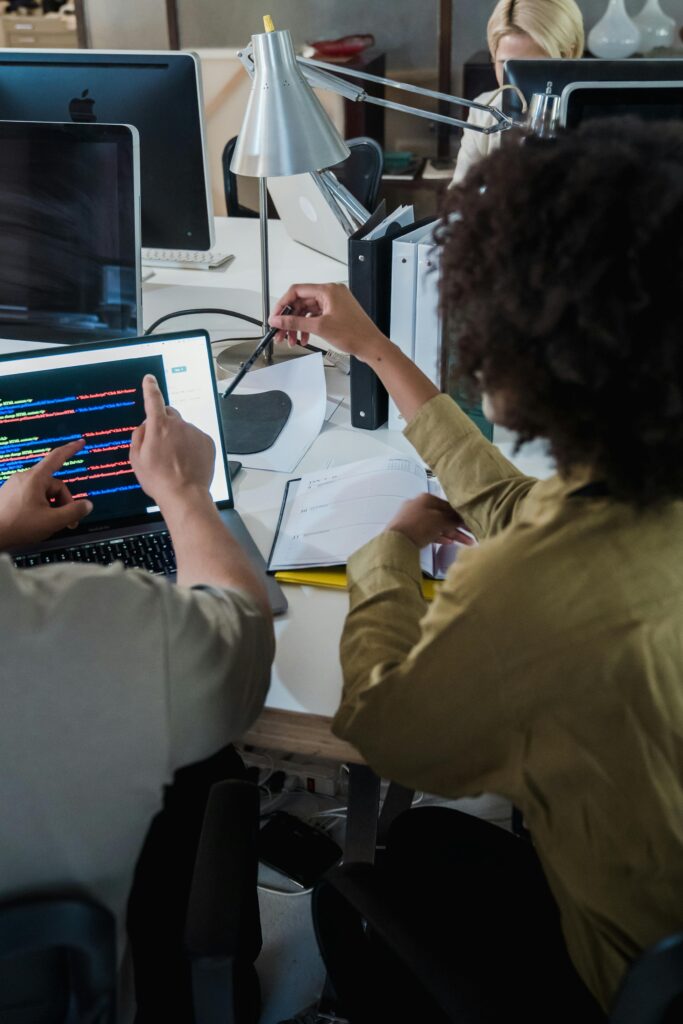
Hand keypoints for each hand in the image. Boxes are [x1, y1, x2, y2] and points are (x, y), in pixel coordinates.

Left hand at [0, 439, 92, 549]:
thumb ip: (73, 512)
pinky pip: (31, 496)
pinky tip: (37, 522)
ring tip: (50, 524)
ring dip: (52, 506)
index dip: (71, 449)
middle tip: (68, 522)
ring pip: (43, 492)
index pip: (57, 457)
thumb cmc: (18, 526)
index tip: (81, 442)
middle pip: (54, 485)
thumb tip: (87, 505)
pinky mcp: (9, 496)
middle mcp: (24, 478)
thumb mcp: (52, 521)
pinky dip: (40, 507)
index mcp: (35, 478)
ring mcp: (15, 486)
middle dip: (63, 502)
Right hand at [129, 374, 215, 507]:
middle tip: (160, 443)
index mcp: (158, 426)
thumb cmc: (158, 479)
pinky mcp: (207, 442)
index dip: (150, 388)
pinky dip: (190, 445)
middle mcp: (178, 425)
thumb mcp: (136, 459)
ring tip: (175, 459)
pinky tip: (186, 461)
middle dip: (163, 423)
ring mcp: (194, 432)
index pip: (153, 399)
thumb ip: (138, 436)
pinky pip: (195, 437)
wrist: (185, 494)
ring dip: (178, 437)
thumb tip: (145, 426)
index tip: (149, 379)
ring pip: (183, 428)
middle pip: (169, 414)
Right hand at [269, 283, 389, 360]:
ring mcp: (334, 303)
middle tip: (281, 332)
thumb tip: (278, 319)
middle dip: (289, 319)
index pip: (297, 291)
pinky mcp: (335, 313)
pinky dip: (308, 327)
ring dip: (298, 325)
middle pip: (301, 302)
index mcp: (328, 290)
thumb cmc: (355, 334)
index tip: (275, 316)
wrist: (371, 346)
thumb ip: (295, 322)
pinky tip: (304, 338)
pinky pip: (316, 317)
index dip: (283, 304)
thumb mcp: (320, 327)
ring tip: (292, 339)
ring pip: (307, 311)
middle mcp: (331, 294)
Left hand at [386, 493, 475, 549]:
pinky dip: (439, 536)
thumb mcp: (440, 520)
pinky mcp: (411, 531)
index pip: (449, 505)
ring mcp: (414, 518)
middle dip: (458, 527)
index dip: (462, 515)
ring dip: (452, 533)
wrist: (396, 541)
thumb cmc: (419, 526)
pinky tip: (449, 542)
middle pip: (444, 516)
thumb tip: (462, 519)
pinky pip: (429, 532)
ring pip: (437, 525)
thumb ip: (453, 519)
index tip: (472, 524)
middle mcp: (420, 505)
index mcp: (427, 498)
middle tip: (472, 536)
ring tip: (466, 542)